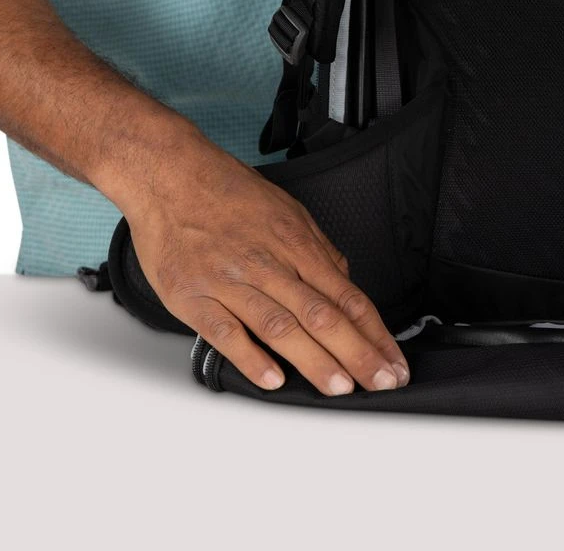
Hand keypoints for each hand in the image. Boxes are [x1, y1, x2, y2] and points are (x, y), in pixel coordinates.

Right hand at [119, 134, 410, 397]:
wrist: (171, 175)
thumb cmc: (228, 191)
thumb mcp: (287, 210)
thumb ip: (317, 251)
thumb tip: (343, 282)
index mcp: (296, 243)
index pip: (346, 296)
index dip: (374, 332)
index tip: (393, 360)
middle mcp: (268, 264)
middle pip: (322, 315)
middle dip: (357, 353)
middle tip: (381, 381)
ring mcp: (230, 281)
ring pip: (280, 327)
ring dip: (314, 360)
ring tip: (340, 388)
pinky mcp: (193, 295)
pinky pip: (225, 331)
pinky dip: (250, 357)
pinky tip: (273, 379)